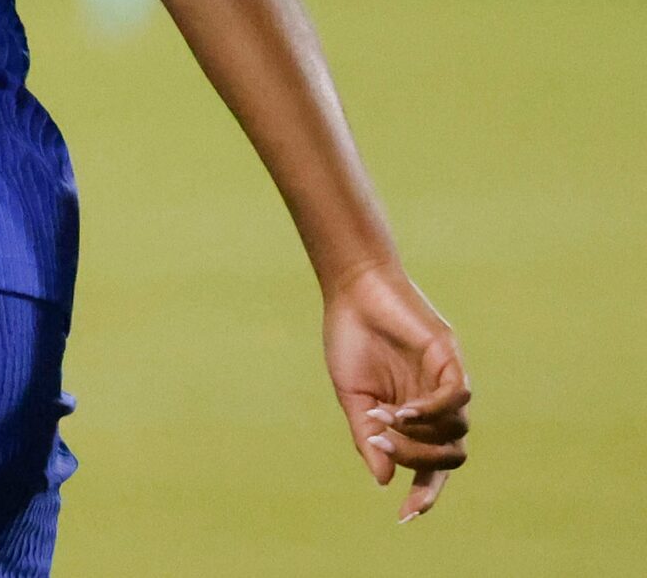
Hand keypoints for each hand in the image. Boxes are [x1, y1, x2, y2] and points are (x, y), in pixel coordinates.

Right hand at [325, 259, 469, 520]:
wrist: (354, 292)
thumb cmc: (352, 340)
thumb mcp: (352, 396)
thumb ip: (368, 437)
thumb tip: (385, 481)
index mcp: (413, 420)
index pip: (431, 468)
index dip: (424, 494)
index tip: (405, 517)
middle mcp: (437, 407)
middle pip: (450, 458)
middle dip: (418, 462)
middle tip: (381, 445)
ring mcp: (446, 384)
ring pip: (455, 432)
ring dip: (418, 434)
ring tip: (382, 416)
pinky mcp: (451, 360)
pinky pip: (456, 398)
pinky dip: (431, 410)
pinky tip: (402, 408)